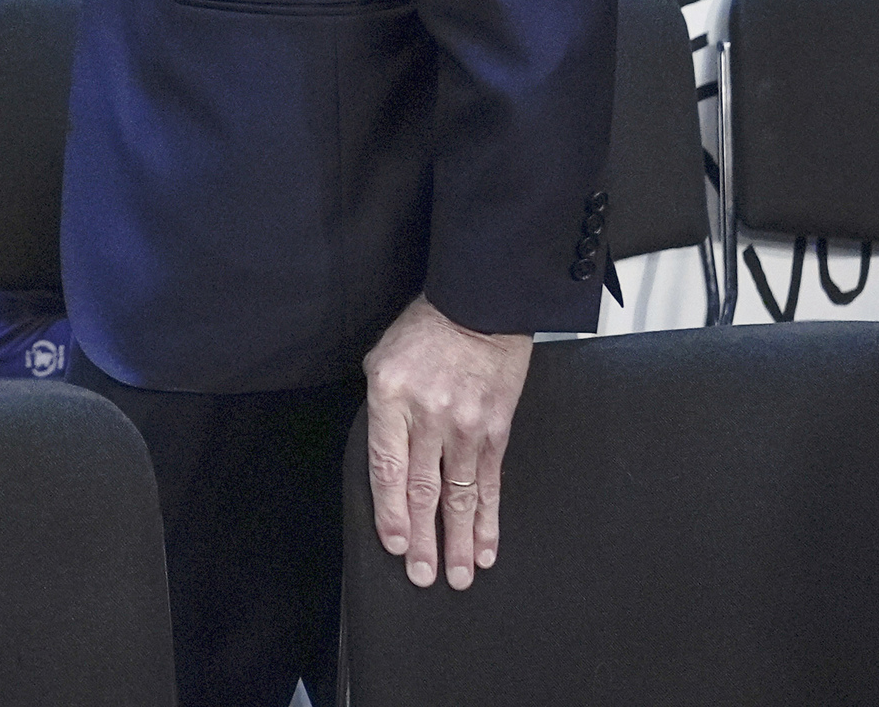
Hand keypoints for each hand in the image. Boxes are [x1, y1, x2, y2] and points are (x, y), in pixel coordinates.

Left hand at [362, 296, 531, 590]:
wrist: (481, 303)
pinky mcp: (497, 428)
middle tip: (423, 576)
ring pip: (460, 494)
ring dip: (460, 540)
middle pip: (424, 489)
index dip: (391, 511)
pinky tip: (488, 544)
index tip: (394, 544)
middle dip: (423, 539)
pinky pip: (491, 481)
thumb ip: (381, 412)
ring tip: (461, 575)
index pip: (387, 466)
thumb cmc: (426, 330)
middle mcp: (428, 413)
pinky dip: (489, 517)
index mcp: (391, 396)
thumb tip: (385, 465)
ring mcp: (466, 424)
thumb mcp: (383, 359)